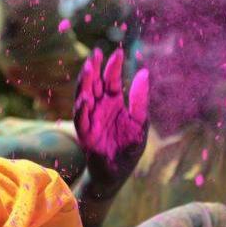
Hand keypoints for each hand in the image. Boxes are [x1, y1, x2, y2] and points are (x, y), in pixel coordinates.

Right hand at [74, 48, 148, 195]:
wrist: (118, 173)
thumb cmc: (128, 148)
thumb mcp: (140, 122)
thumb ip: (140, 99)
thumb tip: (144, 72)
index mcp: (113, 102)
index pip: (111, 80)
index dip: (112, 67)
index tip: (117, 53)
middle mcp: (99, 108)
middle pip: (93, 84)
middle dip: (93, 69)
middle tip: (95, 54)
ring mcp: (90, 119)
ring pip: (84, 97)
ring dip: (84, 84)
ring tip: (87, 70)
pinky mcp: (85, 134)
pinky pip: (81, 120)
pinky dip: (81, 110)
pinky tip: (85, 100)